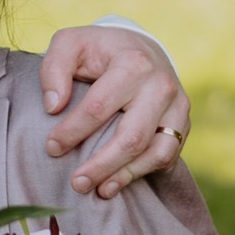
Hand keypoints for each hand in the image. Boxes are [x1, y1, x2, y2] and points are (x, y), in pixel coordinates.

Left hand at [37, 24, 191, 199]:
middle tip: (76, 183)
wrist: (140, 48)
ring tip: (99, 190)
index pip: (99, 107)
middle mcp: (161, 86)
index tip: (51, 148)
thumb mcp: (70, 44)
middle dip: (101, 165)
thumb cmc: (98, 50)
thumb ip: (54, 68)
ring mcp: (177, 107)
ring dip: (125, 176)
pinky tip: (118, 181)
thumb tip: (53, 106)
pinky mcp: (183, 124)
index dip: (72, 131)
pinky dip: (143, 173)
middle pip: (132, 138)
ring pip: (156, 153)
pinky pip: (167, 157)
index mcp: (133, 63)